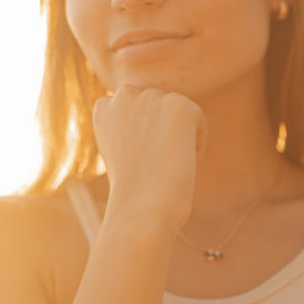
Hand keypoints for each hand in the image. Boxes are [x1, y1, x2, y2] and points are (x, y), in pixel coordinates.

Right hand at [93, 85, 207, 231]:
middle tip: (154, 167)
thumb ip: (133, 127)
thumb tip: (158, 119)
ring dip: (179, 139)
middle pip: (159, 108)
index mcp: (104, 106)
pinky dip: (197, 146)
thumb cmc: (132, 191)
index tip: (139, 162)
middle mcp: (125, 95)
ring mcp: (152, 97)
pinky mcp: (180, 105)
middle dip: (162, 134)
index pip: (135, 110)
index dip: (143, 139)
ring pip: (179, 115)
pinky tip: (179, 163)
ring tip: (164, 166)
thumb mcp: (122, 152)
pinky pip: (199, 123)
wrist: (141, 208)